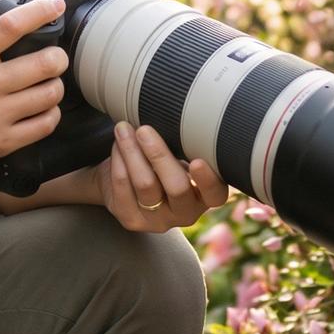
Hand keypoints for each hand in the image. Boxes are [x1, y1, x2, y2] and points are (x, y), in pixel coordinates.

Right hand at [0, 0, 69, 182]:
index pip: (10, 26)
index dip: (40, 11)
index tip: (56, 5)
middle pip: (43, 63)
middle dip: (58, 55)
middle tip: (56, 53)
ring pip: (49, 95)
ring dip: (55, 84)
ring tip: (48, 80)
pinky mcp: (0, 142)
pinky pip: (44, 125)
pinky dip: (50, 113)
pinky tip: (42, 106)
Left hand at [94, 120, 228, 233]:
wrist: (126, 181)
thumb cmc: (161, 161)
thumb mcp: (179, 154)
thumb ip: (185, 145)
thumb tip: (178, 114)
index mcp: (204, 196)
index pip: (215, 195)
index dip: (208, 180)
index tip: (198, 161)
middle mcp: (184, 213)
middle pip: (176, 188)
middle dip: (159, 155)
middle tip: (144, 130)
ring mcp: (158, 220)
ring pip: (146, 185)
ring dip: (132, 152)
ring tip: (124, 129)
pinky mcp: (131, 219)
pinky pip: (123, 186)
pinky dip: (118, 160)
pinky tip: (117, 144)